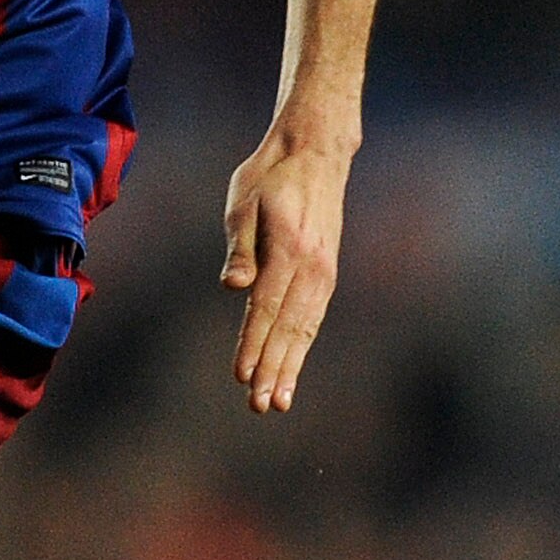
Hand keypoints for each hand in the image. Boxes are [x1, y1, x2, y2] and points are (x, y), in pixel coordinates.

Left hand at [220, 123, 354, 413]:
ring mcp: (324, 271)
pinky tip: (290, 369)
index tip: (241, 377)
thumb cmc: (269, 176)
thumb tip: (234, 287)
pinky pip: (313, 317)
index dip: (253, 345)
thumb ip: (240, 246)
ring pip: (305, 328)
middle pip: (290, 328)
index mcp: (289, 248)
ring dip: (290, 366)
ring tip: (277, 401)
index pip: (266, 308)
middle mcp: (312, 266)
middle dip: (273, 369)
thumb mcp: (243, 201)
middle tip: (260, 406)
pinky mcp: (326, 272)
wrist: (315, 153)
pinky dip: (301, 346)